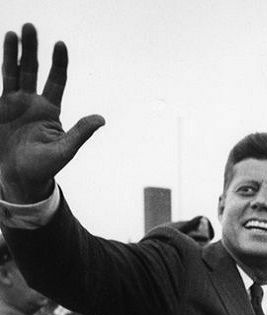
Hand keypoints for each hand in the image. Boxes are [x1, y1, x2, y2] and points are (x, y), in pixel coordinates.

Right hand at [1, 24, 104, 200]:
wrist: (20, 180)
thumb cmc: (44, 168)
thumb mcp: (64, 151)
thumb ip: (79, 133)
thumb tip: (101, 119)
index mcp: (49, 110)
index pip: (57, 80)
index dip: (59, 63)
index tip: (60, 45)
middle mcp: (31, 102)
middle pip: (31, 69)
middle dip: (31, 49)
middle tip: (30, 27)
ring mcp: (12, 103)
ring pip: (12, 72)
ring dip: (11, 53)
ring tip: (12, 33)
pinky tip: (1, 57)